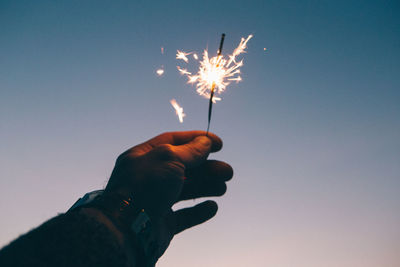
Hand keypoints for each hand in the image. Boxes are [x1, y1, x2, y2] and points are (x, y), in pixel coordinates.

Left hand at [105, 131, 232, 260]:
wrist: (127, 228)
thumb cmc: (143, 187)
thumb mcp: (169, 158)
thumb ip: (190, 151)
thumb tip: (205, 142)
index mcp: (143, 157)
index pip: (173, 141)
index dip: (197, 140)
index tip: (218, 143)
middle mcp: (148, 177)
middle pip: (183, 168)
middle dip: (207, 168)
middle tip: (227, 171)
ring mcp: (155, 200)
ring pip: (185, 191)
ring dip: (206, 187)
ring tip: (223, 186)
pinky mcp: (161, 223)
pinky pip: (183, 216)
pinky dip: (198, 212)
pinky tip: (212, 207)